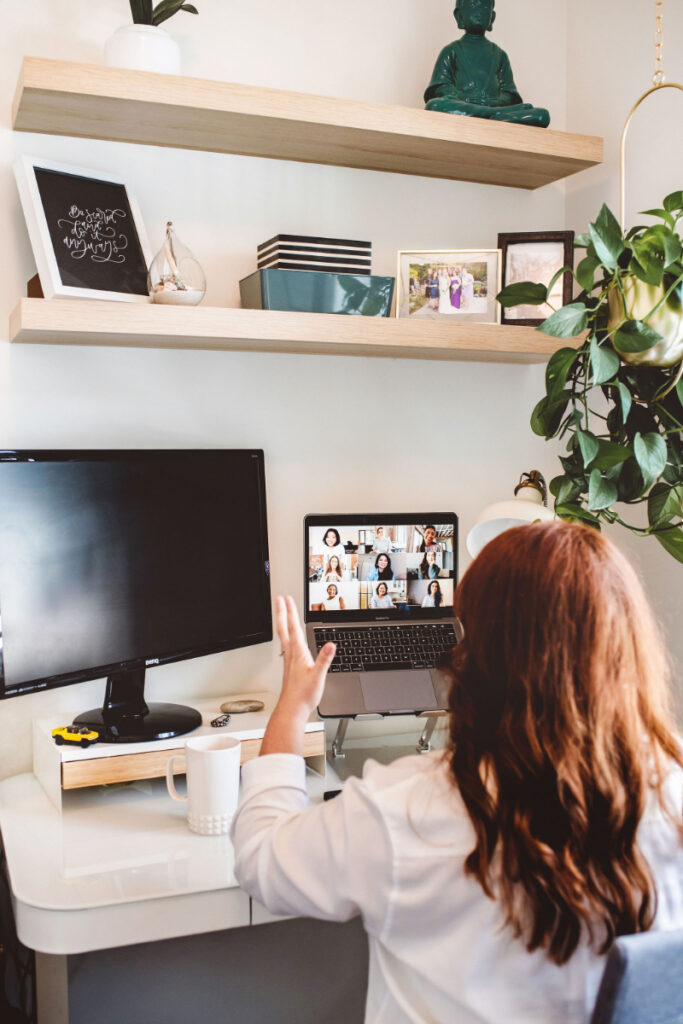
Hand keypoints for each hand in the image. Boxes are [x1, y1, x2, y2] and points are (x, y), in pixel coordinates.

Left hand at [275, 595, 335, 719]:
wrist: (292, 709)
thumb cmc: (303, 695)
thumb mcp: (318, 676)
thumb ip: (324, 659)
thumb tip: (331, 644)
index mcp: (297, 653)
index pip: (293, 627)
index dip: (290, 612)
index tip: (287, 599)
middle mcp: (290, 654)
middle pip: (284, 628)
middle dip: (281, 612)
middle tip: (279, 599)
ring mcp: (288, 660)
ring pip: (283, 636)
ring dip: (282, 622)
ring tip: (281, 613)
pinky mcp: (289, 667)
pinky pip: (285, 645)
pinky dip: (285, 636)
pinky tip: (288, 639)